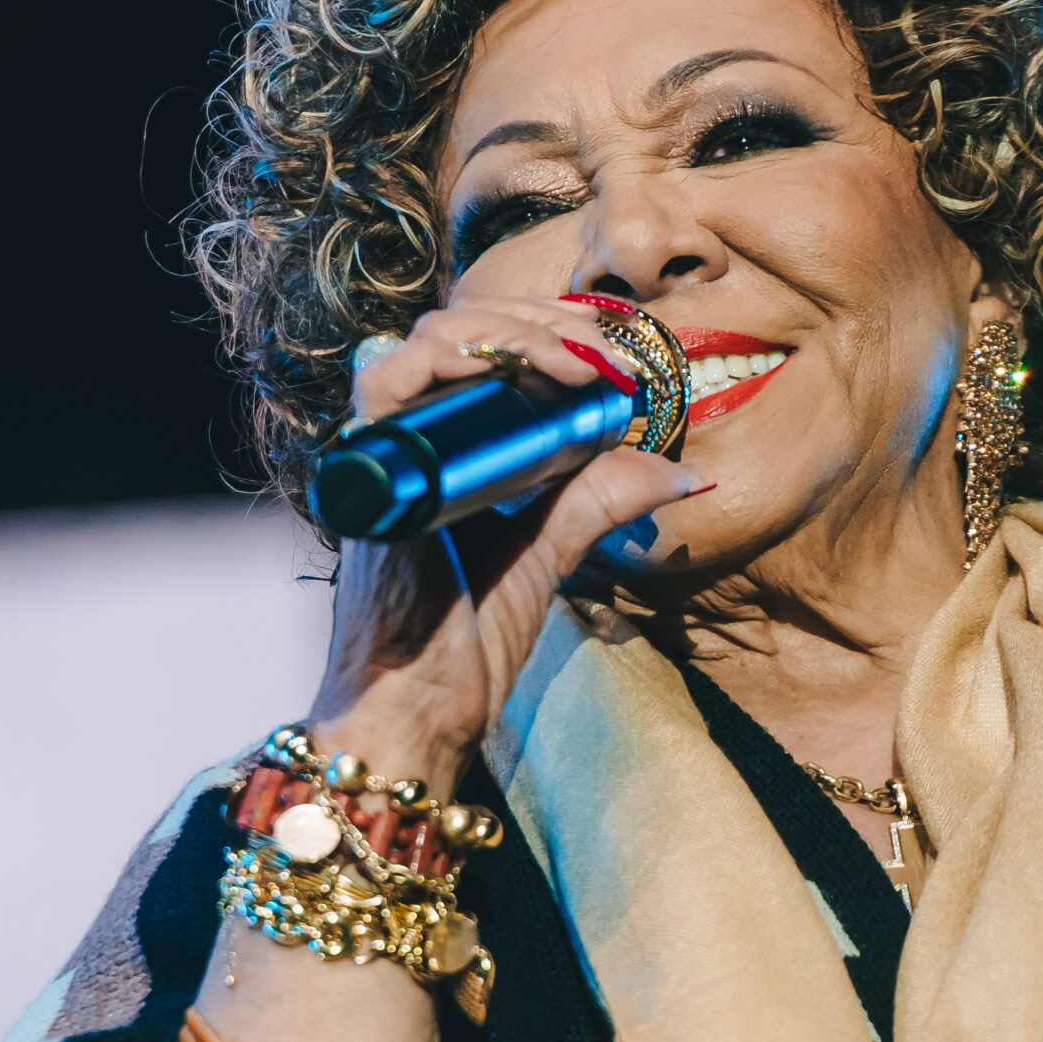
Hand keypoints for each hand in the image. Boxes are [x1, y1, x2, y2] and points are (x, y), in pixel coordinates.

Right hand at [309, 293, 704, 790]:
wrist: (414, 719)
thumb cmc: (461, 653)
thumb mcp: (544, 558)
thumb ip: (595, 503)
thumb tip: (676, 469)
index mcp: (434, 454)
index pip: (479, 354)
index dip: (549, 332)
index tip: (619, 352)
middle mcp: (399, 443)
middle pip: (459, 331)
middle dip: (545, 321)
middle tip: (612, 346)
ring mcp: (378, 453)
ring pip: (429, 336)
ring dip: (516, 330)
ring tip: (584, 359)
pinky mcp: (365, 471)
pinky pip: (390, 376)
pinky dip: (464, 352)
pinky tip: (538, 366)